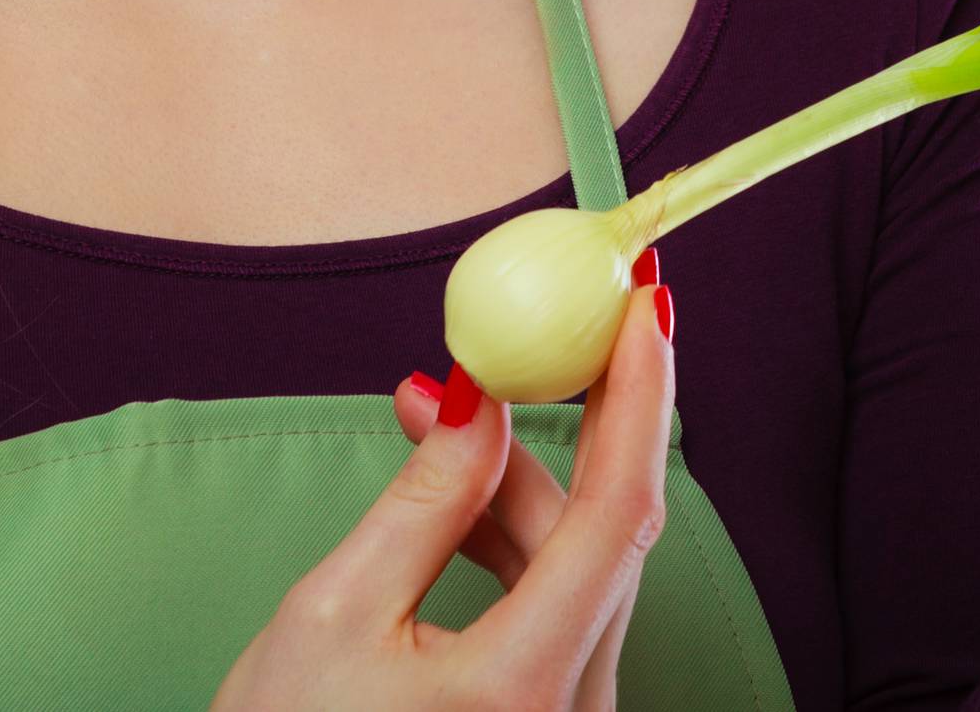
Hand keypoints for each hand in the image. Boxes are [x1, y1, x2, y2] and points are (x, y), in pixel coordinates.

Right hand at [209, 262, 674, 711]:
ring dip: (515, 487)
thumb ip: (426, 498)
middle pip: (595, 537)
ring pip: (576, 575)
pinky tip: (453, 506)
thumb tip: (483, 393)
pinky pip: (558, 617)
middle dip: (551, 426)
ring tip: (423, 419)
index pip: (615, 513)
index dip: (638, 396)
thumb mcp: (334, 613)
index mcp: (521, 691)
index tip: (645, 306)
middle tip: (495, 343)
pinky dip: (512, 548)